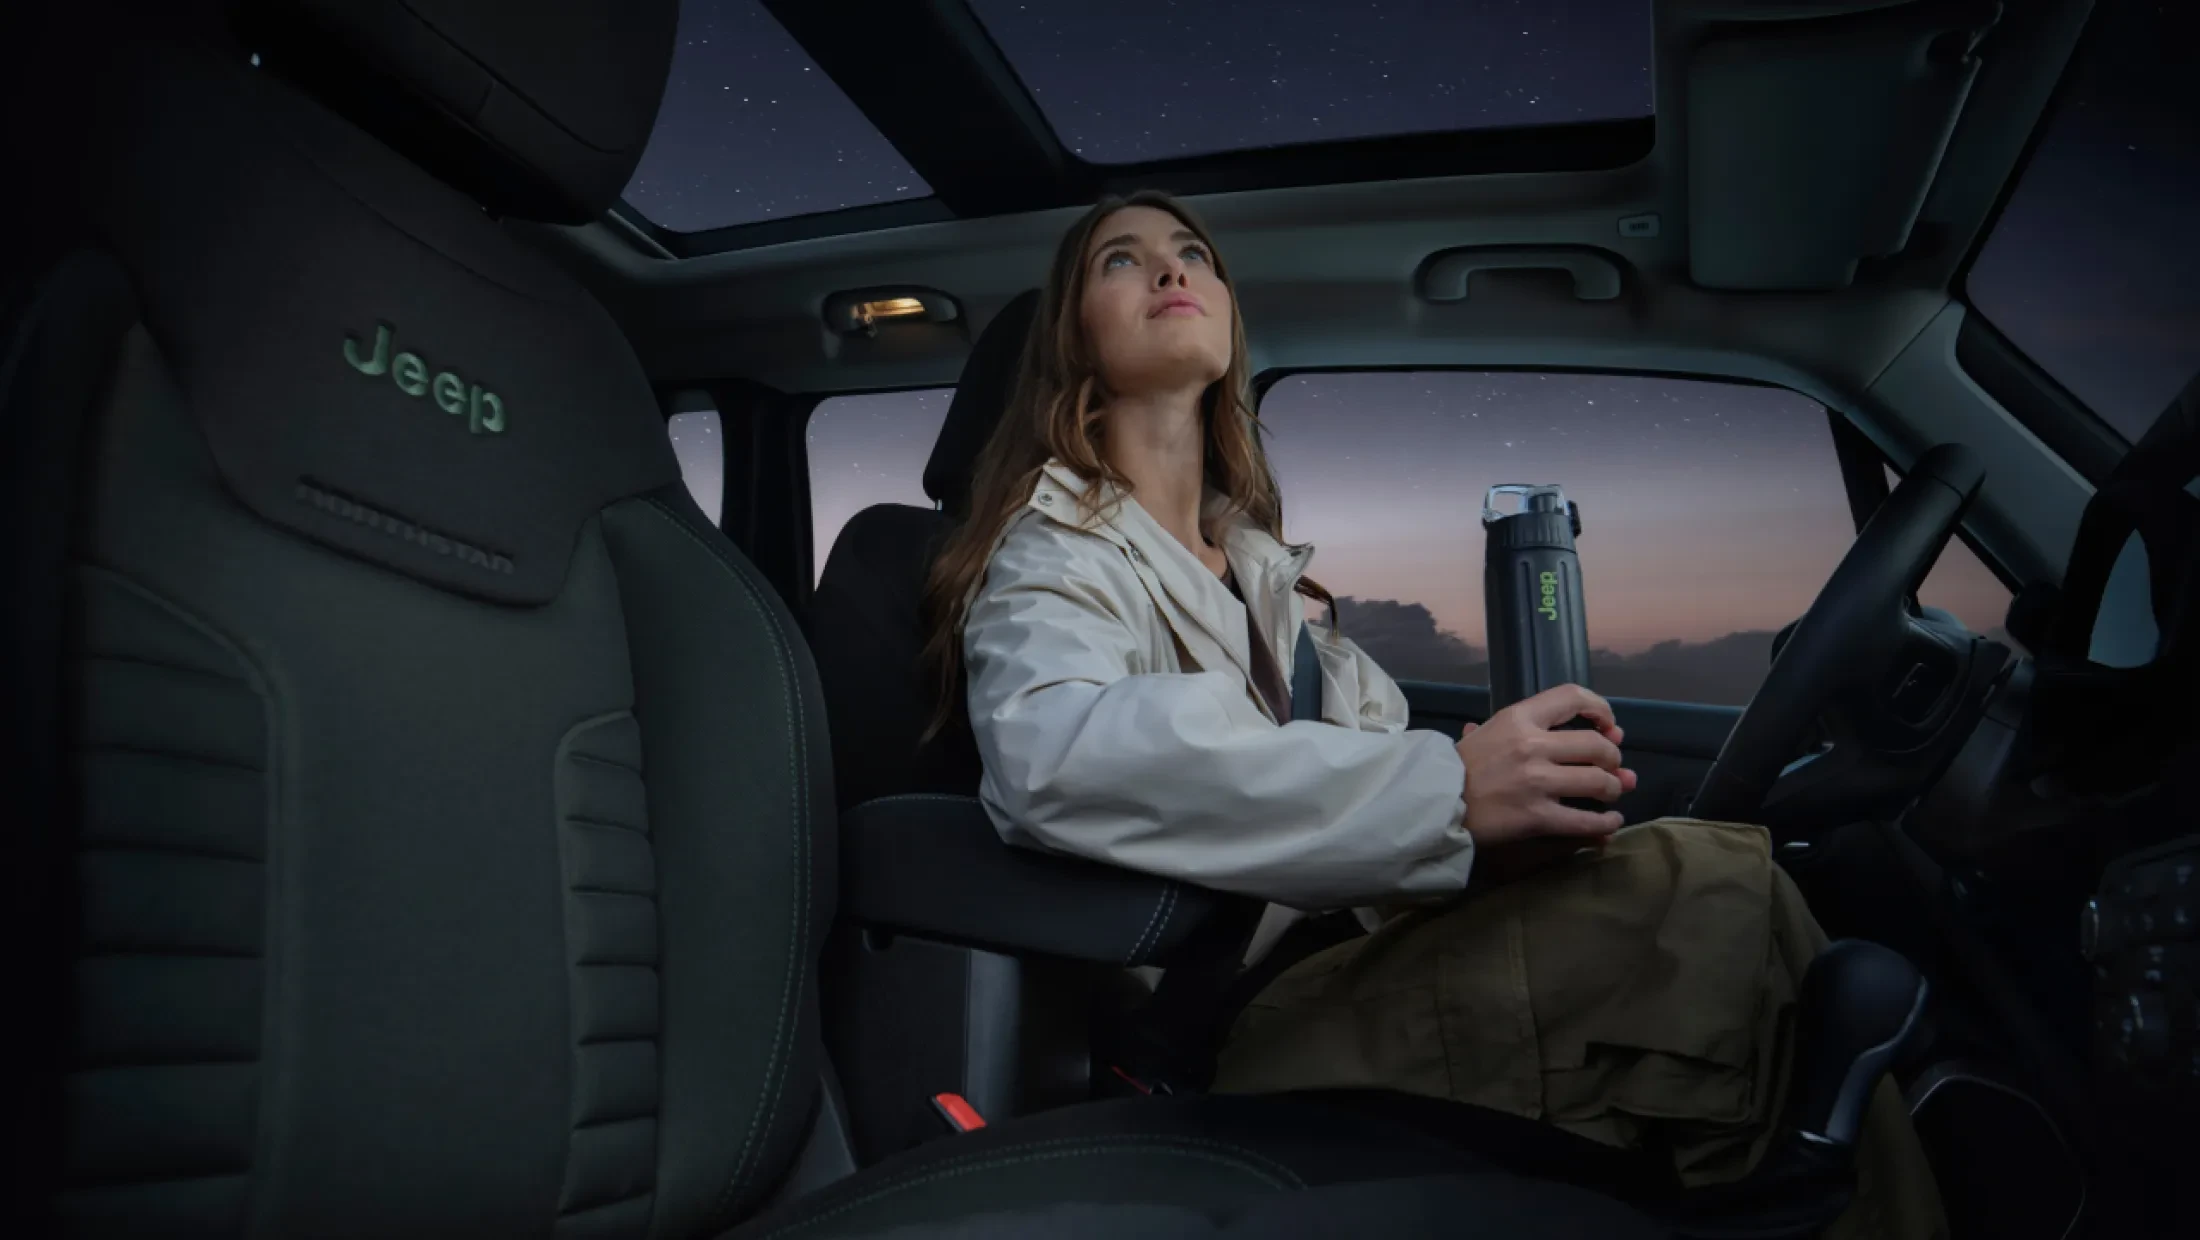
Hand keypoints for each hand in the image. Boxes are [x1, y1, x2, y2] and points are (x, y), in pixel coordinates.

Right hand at [1453, 684, 1636, 849]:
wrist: (1434, 802)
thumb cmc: (1461, 766)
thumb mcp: (1488, 732)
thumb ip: (1527, 728)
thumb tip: (1565, 731)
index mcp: (1518, 718)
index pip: (1573, 697)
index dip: (1601, 709)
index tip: (1609, 725)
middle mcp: (1532, 746)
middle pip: (1597, 745)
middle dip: (1612, 758)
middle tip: (1611, 767)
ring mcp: (1536, 782)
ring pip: (1598, 782)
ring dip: (1612, 789)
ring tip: (1611, 794)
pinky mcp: (1536, 816)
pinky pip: (1585, 821)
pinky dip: (1605, 824)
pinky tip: (1610, 824)